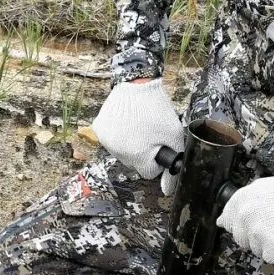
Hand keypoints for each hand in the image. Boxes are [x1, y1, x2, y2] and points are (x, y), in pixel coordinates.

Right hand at [90, 78, 183, 194]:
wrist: (136, 83)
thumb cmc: (156, 109)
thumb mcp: (174, 136)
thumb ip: (173, 164)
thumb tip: (167, 190)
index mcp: (138, 156)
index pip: (149, 171)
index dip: (157, 158)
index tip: (158, 144)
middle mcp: (119, 152)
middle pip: (135, 163)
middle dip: (142, 151)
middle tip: (149, 132)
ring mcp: (107, 140)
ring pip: (122, 152)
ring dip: (129, 143)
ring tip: (137, 124)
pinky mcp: (99, 129)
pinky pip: (111, 139)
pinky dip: (117, 133)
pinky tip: (125, 121)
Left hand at [216, 167, 273, 262]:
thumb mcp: (262, 189)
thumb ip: (241, 204)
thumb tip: (222, 221)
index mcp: (241, 199)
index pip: (227, 221)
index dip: (241, 225)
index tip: (251, 225)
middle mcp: (244, 216)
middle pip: (241, 238)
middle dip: (255, 236)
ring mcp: (256, 234)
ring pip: (255, 249)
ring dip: (269, 244)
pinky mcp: (270, 249)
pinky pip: (270, 257)